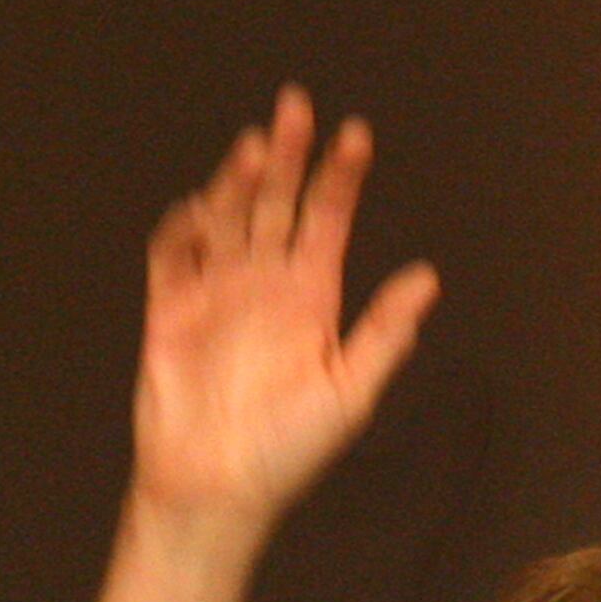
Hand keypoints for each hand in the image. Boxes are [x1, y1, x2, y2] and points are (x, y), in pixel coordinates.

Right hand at [129, 87, 437, 537]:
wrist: (215, 494)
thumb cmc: (286, 455)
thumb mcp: (349, 394)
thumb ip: (384, 334)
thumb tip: (430, 279)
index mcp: (311, 299)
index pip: (327, 221)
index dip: (340, 179)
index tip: (356, 138)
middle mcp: (264, 287)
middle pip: (277, 204)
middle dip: (288, 157)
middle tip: (296, 107)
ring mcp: (216, 295)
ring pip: (227, 219)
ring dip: (238, 183)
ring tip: (254, 149)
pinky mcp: (170, 314)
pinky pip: (172, 257)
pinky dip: (182, 229)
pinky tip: (198, 209)